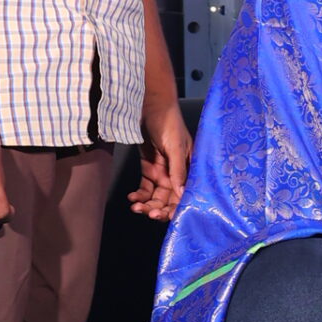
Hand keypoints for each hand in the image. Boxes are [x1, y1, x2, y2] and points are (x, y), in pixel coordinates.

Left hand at [130, 98, 191, 221]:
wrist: (149, 106)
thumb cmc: (168, 122)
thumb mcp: (176, 147)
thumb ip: (178, 171)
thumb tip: (182, 195)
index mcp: (190, 169)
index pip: (186, 194)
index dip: (177, 208)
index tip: (165, 216)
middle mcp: (177, 173)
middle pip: (170, 199)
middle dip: (159, 209)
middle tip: (148, 213)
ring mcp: (162, 172)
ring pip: (156, 197)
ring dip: (147, 204)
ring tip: (136, 207)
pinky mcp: (149, 168)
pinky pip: (144, 188)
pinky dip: (139, 195)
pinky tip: (132, 198)